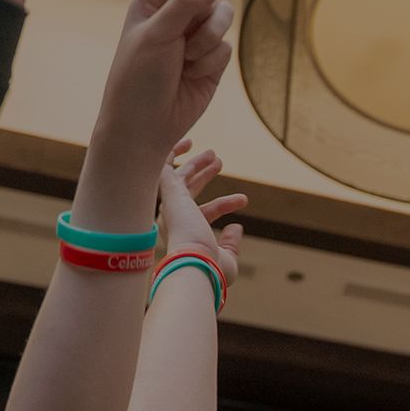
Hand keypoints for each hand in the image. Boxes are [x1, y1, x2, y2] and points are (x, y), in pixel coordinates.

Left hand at [93, 0, 234, 161]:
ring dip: (209, 38)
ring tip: (187, 59)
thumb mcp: (157, 34)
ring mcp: (196, 35)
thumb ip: (187, 2)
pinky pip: (228, 46)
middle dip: (203, 13)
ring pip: (225, 15)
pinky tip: (191, 76)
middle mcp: (177, 13)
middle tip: (182, 36)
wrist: (145, 127)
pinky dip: (212, 62)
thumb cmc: (137, 79)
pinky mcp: (213, 59)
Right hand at [159, 144, 245, 273]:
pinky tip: (186, 141)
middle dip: (203, 175)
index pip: (203, 213)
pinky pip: (166, 164)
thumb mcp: (226, 256)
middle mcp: (173, 218)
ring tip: (215, 154)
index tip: (243, 199)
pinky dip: (173, 152)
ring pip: (180, 177)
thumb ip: (230, 242)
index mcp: (184, 233)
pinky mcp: (168, 190)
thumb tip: (237, 227)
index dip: (223, 204)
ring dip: (196, 163)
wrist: (194, 263)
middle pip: (188, 190)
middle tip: (219, 161)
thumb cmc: (210, 269)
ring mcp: (170, 204)